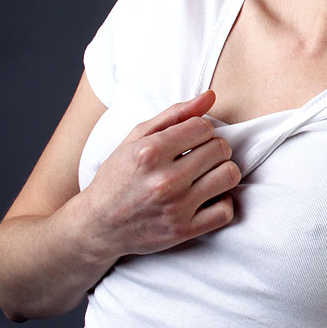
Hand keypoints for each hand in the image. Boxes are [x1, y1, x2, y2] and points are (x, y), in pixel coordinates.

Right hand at [78, 91, 240, 258]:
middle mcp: (164, 180)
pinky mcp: (183, 231)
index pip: (204, 127)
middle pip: (220, 149)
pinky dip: (222, 203)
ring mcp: (175, 207)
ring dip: (222, 172)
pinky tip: (207, 198)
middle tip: (199, 157)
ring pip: (229, 175)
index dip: (200, 131)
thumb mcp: (136, 139)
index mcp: (150, 152)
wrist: (97, 226)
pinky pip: (226, 210)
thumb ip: (175, 114)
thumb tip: (211, 96)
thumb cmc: (118, 177)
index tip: (190, 140)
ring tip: (207, 175)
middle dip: (213, 149)